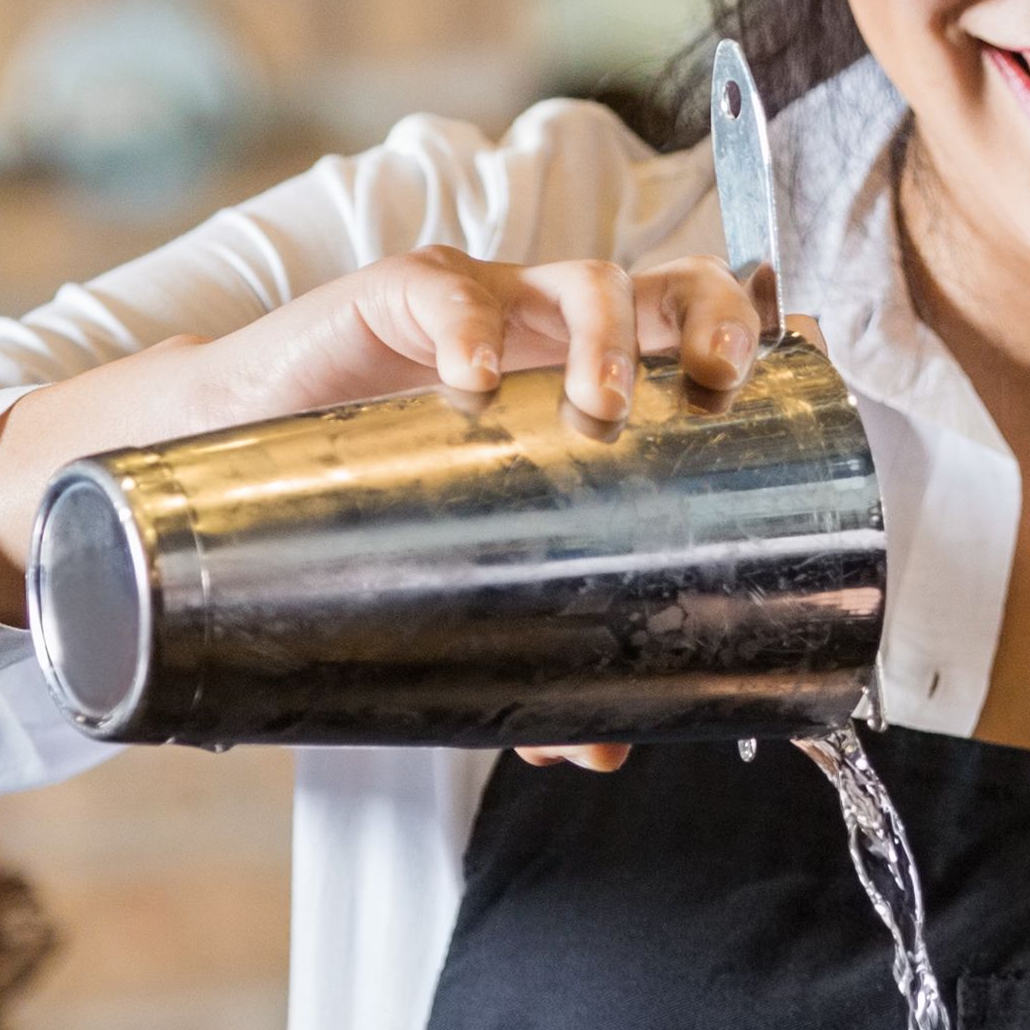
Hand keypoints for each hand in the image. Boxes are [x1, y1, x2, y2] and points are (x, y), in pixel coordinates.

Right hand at [0, 244, 775, 625]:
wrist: (232, 459)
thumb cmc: (378, 507)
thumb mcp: (470, 574)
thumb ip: (539, 648)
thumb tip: (602, 754)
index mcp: (598, 381)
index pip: (700, 331)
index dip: (755, 340)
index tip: (797, 381)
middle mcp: (554, 331)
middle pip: (666, 285)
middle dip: (706, 320)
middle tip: (711, 389)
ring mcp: (481, 306)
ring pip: (578, 276)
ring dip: (605, 332)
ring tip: (601, 405)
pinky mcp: (392, 300)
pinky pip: (446, 292)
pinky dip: (471, 326)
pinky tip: (476, 380)